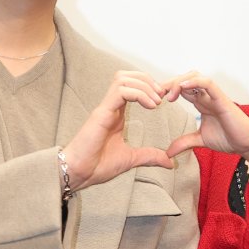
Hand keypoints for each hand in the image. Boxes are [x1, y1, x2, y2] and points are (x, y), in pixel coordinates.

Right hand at [62, 71, 174, 190]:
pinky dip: (139, 94)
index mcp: (116, 113)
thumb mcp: (131, 159)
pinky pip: (121, 92)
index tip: (163, 99)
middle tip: (162, 95)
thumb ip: (150, 156)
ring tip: (156, 101)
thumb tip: (169, 162)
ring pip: (123, 79)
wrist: (79, 173)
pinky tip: (150, 106)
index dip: (149, 86)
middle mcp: (110, 106)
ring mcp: (105, 108)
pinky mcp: (101, 113)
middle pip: (127, 76)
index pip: (131, 86)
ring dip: (144, 85)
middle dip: (148, 80)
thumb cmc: (97, 165)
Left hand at [165, 72, 248, 184]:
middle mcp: (207, 96)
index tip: (154, 100)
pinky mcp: (222, 99)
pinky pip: (208, 83)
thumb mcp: (200, 140)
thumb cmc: (230, 139)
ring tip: (169, 95)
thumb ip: (184, 142)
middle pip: (185, 78)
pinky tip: (182, 87)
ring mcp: (214, 95)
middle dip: (169, 83)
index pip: (182, 88)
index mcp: (202, 102)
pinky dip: (194, 81)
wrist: (247, 144)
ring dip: (179, 82)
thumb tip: (168, 153)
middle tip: (158, 96)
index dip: (167, 90)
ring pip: (195, 76)